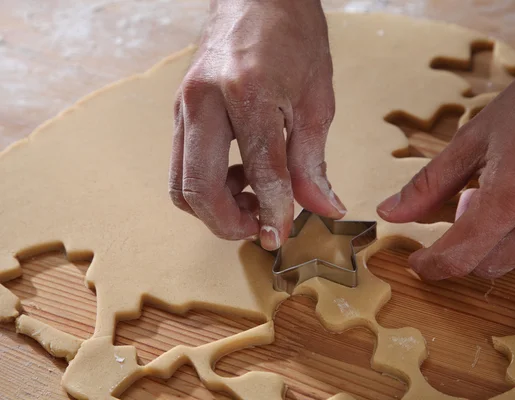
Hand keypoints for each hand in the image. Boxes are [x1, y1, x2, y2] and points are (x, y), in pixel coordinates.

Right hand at [169, 0, 345, 249]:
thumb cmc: (293, 35)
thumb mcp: (316, 99)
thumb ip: (313, 161)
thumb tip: (322, 207)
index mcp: (248, 92)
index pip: (262, 172)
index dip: (274, 213)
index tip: (281, 236)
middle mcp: (204, 100)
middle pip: (198, 189)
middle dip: (227, 223)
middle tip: (257, 228)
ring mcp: (183, 105)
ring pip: (180, 182)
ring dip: (213, 207)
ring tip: (251, 199)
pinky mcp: (179, 109)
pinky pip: (182, 163)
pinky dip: (206, 184)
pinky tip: (238, 175)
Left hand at [377, 32, 514, 279]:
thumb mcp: (475, 137)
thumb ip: (430, 183)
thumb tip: (391, 212)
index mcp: (513, 196)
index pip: (459, 258)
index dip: (430, 265)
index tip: (418, 261)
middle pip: (487, 265)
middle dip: (467, 245)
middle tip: (471, 199)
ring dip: (502, 234)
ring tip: (513, 184)